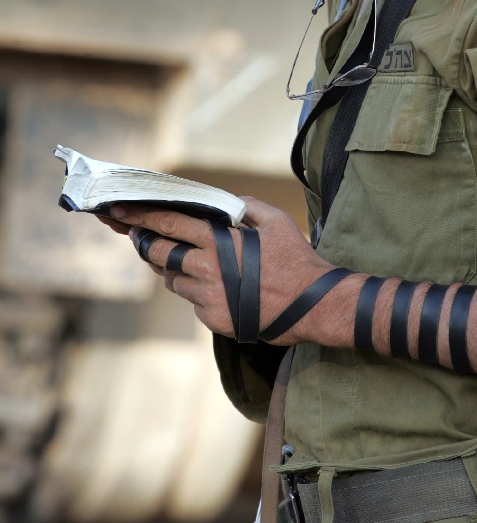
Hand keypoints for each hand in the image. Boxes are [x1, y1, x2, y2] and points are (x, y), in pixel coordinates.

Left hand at [99, 199, 332, 342]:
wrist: (311, 305)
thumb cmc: (296, 260)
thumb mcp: (276, 221)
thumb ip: (246, 207)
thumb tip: (227, 204)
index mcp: (218, 241)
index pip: (169, 224)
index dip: (141, 217)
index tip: (120, 212)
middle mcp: (206, 269)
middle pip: (158, 254)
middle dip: (145, 244)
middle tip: (140, 237)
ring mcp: (207, 297)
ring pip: (173, 280)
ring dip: (174, 269)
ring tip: (187, 262)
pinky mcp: (212, 318)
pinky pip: (192, 301)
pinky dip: (197, 291)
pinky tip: (216, 287)